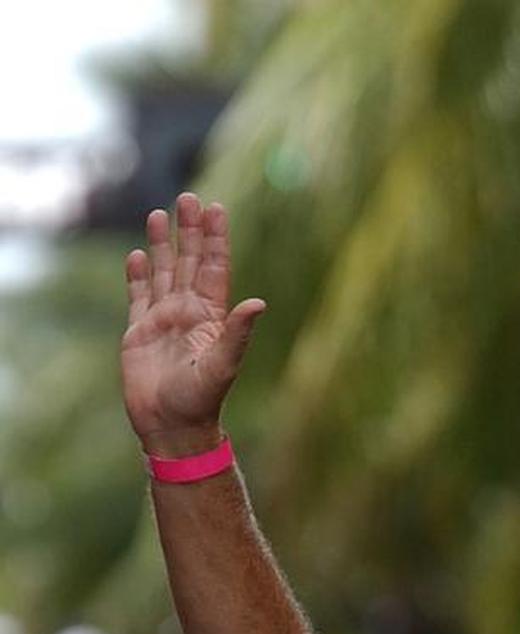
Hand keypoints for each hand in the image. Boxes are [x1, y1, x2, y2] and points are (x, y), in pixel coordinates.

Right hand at [122, 192, 265, 453]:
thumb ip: (238, 333)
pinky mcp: (138, 332)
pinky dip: (138, 275)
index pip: (213, 268)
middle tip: (189, 198)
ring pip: (163, 273)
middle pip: (188, 262)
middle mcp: (187, 313)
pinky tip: (139, 254)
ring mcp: (162, 321)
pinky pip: (138, 296)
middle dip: (189, 231)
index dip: (215, 239)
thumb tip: (259, 303)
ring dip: (163, 244)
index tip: (217, 208)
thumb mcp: (222, 365)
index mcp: (210, 317)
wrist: (170, 428)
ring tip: (160, 213)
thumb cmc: (200, 402)